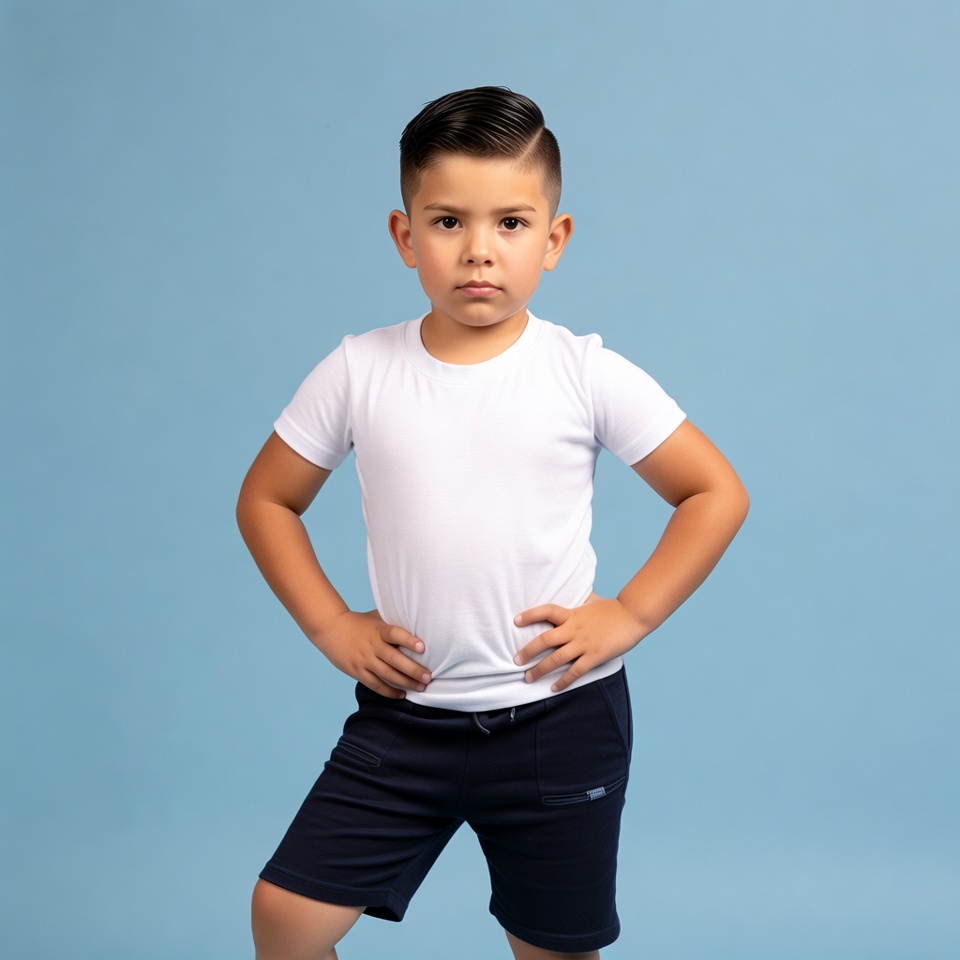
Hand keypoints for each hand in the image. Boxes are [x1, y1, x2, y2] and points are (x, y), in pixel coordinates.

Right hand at [317, 610, 430, 698]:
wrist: (330, 627)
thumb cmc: (359, 621)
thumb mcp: (375, 617)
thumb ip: (392, 622)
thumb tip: (417, 622)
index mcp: (378, 630)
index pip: (395, 634)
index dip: (408, 640)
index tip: (422, 647)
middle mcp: (372, 645)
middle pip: (395, 660)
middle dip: (414, 670)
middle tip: (428, 677)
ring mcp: (364, 660)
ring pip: (387, 675)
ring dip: (406, 683)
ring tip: (421, 686)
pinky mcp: (357, 671)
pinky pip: (375, 684)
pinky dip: (389, 691)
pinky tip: (402, 694)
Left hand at [513, 594, 645, 691]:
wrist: (633, 616)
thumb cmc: (612, 608)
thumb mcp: (591, 600)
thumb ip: (577, 601)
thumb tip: (570, 593)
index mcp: (573, 614)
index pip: (547, 611)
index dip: (530, 615)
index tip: (515, 621)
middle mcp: (574, 629)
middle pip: (545, 639)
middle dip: (528, 651)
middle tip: (515, 660)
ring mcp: (584, 644)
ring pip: (556, 658)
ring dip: (540, 669)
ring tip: (528, 677)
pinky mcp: (594, 656)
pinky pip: (575, 671)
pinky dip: (563, 681)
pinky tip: (553, 688)